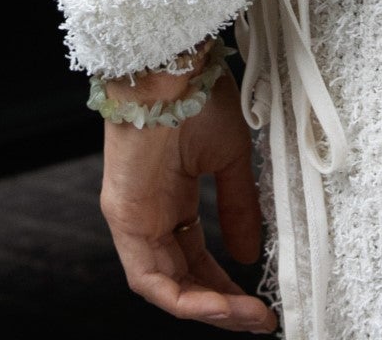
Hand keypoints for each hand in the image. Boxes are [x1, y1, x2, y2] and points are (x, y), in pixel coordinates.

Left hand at [99, 70, 275, 330]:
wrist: (170, 67)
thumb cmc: (197, 95)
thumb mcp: (228, 158)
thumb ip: (237, 207)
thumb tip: (247, 255)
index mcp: (170, 196)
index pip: (194, 257)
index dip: (224, 284)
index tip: (258, 302)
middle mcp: (148, 214)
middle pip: (180, 279)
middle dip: (219, 305)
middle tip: (256, 319)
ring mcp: (133, 219)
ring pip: (164, 287)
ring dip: (206, 308)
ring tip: (245, 317)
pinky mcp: (124, 220)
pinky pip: (150, 280)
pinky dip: (184, 299)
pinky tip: (218, 305)